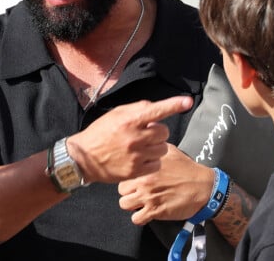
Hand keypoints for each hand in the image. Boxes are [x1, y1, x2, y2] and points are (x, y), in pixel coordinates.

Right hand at [67, 96, 192, 183]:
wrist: (85, 157)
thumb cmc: (101, 132)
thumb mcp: (115, 114)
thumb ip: (136, 109)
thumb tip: (155, 108)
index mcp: (129, 120)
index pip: (156, 110)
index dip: (173, 105)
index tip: (188, 101)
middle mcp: (134, 137)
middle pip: (163, 131)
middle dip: (158, 131)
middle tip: (146, 133)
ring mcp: (136, 155)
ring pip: (163, 148)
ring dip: (156, 146)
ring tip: (142, 146)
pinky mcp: (136, 171)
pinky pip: (157, 163)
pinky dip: (152, 160)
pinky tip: (140, 158)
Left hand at [118, 143, 214, 223]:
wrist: (203, 186)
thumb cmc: (187, 169)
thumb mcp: (169, 150)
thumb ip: (154, 147)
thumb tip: (147, 140)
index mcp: (145, 166)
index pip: (124, 172)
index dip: (128, 177)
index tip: (133, 180)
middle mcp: (144, 181)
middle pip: (121, 190)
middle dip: (128, 191)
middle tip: (136, 192)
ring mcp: (149, 197)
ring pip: (124, 204)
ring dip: (131, 205)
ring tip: (139, 203)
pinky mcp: (156, 211)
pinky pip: (137, 219)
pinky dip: (140, 217)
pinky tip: (146, 213)